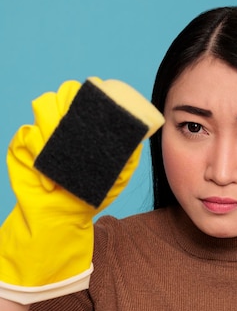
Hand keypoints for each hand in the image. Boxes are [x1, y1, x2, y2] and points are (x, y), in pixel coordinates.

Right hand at [0, 79, 163, 302]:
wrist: (62, 217)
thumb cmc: (90, 194)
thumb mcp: (117, 176)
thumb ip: (129, 155)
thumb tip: (141, 134)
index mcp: (82, 125)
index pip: (83, 96)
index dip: (90, 93)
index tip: (99, 101)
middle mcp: (60, 123)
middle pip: (62, 96)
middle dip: (70, 105)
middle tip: (79, 126)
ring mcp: (40, 132)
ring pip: (44, 109)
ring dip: (54, 127)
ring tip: (63, 153)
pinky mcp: (22, 146)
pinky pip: (27, 136)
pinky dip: (40, 152)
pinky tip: (50, 178)